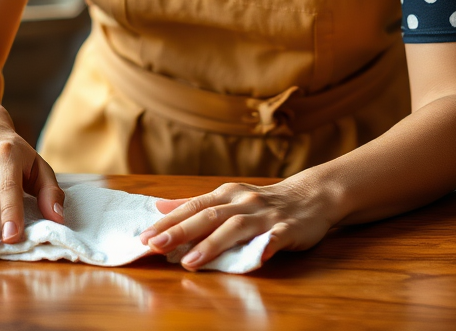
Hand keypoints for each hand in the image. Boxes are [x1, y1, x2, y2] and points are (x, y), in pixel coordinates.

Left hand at [138, 175, 337, 270]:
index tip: (145, 236)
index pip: (193, 207)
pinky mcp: (287, 228)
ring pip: (235, 227)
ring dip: (212, 243)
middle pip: (208, 215)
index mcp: (227, 195)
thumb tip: (160, 207)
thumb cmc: (263, 202)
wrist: (310, 195)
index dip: (169, 222)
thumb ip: (195, 204)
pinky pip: (276, 238)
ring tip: (190, 261)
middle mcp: (242, 202)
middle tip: (155, 245)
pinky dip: (266, 246)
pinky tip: (257, 258)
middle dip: (180, 230)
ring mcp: (264, 215)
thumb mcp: (229, 198)